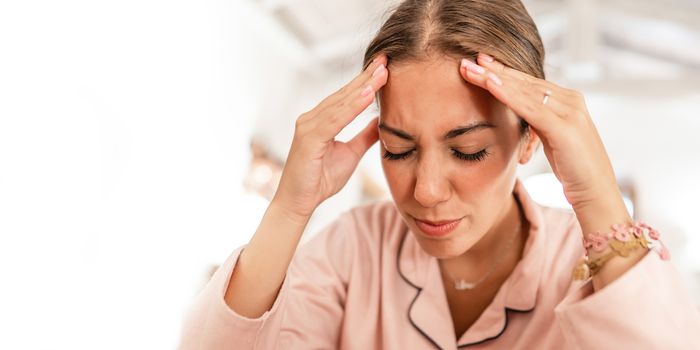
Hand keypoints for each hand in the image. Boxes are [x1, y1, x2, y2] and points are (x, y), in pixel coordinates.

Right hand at [273, 55, 388, 219]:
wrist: (299, 203)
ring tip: (382, 73)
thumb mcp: (351, 154)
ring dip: (363, 87)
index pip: (347, 97)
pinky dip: (352, 106)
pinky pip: (335, 119)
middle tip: (386, 59)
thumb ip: (364, 136)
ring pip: (340, 103)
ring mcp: (308, 126)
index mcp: (321, 120)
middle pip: (344, 94)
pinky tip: (368, 95)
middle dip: (366, 76)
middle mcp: (312, 118)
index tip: (385, 67)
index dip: (366, 81)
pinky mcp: (308, 138)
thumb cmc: (320, 180)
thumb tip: (381, 121)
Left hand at [459, 52, 619, 209]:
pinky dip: (508, 95)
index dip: (503, 72)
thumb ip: (539, 122)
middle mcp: (570, 100)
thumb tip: (521, 113)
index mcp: (567, 101)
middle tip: (466, 60)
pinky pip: (530, 108)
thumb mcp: (552, 140)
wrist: (596, 193)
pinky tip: (490, 85)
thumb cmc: (573, 169)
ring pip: (524, 90)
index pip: (528, 83)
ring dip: (495, 78)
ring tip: (470, 68)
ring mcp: (570, 111)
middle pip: (524, 82)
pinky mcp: (565, 127)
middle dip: (494, 70)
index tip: (478, 63)